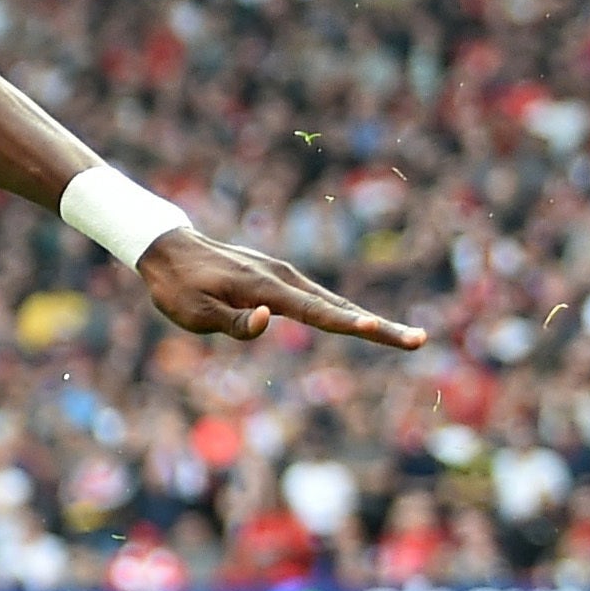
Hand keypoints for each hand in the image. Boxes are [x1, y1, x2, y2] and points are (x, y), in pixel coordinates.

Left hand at [138, 226, 426, 349]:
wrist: (169, 249)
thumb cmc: (178, 287)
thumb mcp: (194, 313)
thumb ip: (233, 322)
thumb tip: (270, 321)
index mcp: (265, 290)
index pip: (315, 313)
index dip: (349, 325)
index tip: (378, 330)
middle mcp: (283, 279)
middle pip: (339, 308)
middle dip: (380, 327)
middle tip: (420, 340)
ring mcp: (283, 276)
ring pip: (333, 302)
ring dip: (369, 320)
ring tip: (405, 337)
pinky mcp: (279, 278)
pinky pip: (318, 299)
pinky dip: (345, 312)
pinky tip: (362, 323)